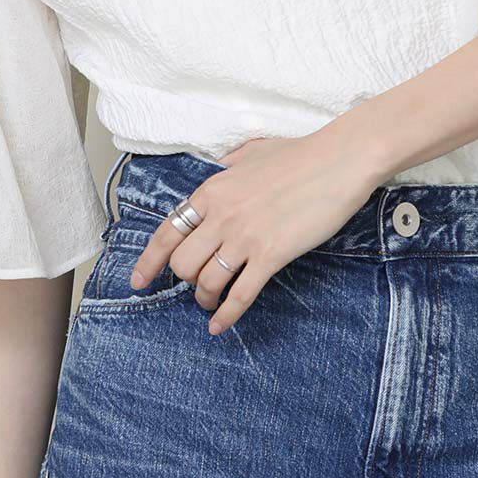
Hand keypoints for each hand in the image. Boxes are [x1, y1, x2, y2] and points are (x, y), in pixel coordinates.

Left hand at [127, 131, 383, 334]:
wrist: (338, 161)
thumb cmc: (300, 154)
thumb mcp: (253, 151)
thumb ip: (231, 163)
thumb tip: (223, 165)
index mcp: (212, 191)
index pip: (167, 233)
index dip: (149, 262)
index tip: (139, 281)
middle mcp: (220, 216)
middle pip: (183, 263)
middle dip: (185, 281)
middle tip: (196, 286)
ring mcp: (244, 237)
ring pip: (207, 282)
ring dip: (205, 299)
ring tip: (210, 304)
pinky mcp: (271, 255)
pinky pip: (240, 294)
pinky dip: (226, 315)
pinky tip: (220, 326)